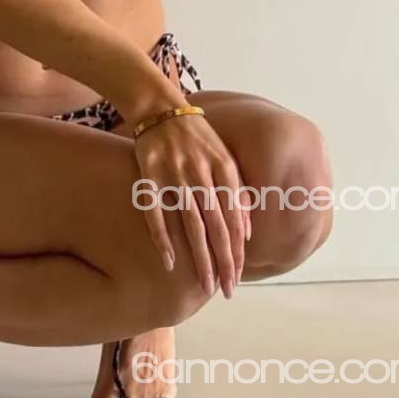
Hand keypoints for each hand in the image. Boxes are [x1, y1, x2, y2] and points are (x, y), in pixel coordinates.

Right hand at [133, 110, 251, 299]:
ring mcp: (174, 174)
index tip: (238, 278)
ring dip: (199, 258)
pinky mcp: (149, 174)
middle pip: (216, 227)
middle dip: (224, 262)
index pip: (235, 219)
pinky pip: (156, 212)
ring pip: (191, 225)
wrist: (158, 106)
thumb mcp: (223, 155)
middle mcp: (201, 173)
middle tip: (226, 292)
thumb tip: (250, 231)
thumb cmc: (195, 134)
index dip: (238, 251)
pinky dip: (163, 238)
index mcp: (224, 168)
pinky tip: (170, 261)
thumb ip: (237, 190)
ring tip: (205, 284)